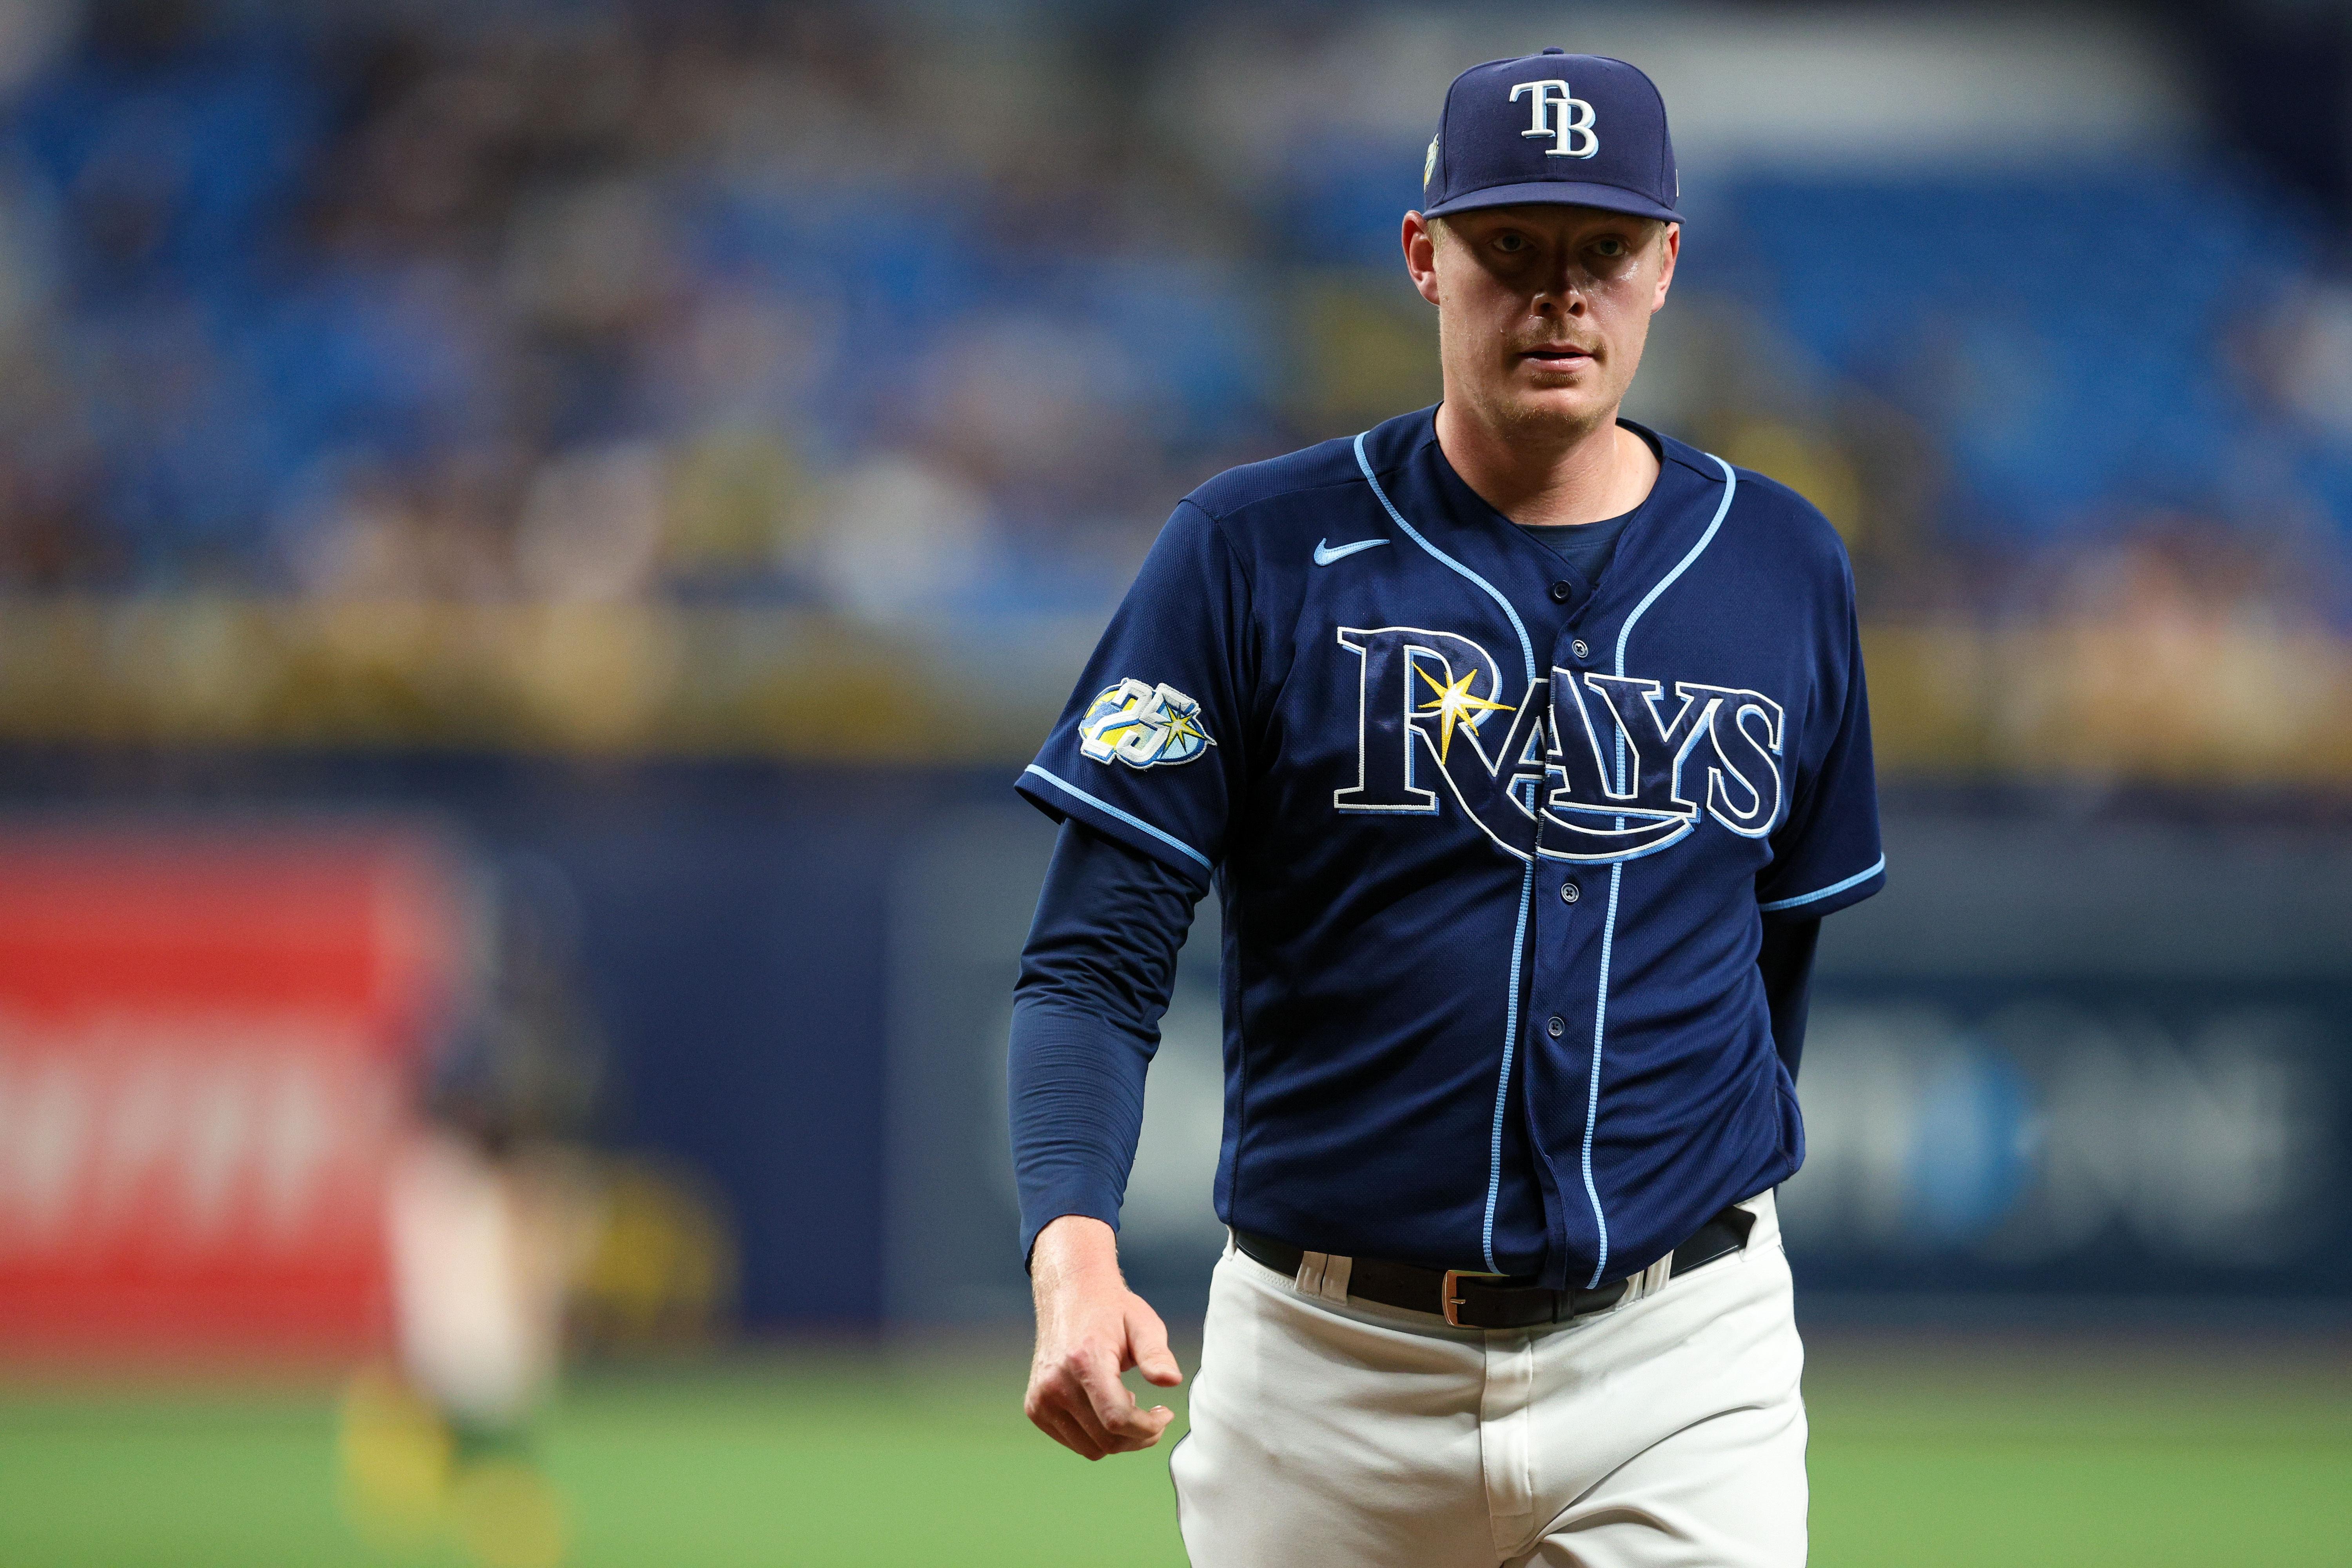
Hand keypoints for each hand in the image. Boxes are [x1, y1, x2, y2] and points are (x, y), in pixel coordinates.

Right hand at [1023, 1215, 1182, 1459]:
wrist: (1068, 1297)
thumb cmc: (1112, 1311)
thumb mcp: (1143, 1324)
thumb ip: (1157, 1355)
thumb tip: (1172, 1381)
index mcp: (1084, 1360)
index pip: (1117, 1418)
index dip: (1149, 1428)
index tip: (1166, 1415)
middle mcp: (1055, 1383)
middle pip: (1107, 1440)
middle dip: (1139, 1437)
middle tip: (1155, 1418)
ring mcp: (1041, 1399)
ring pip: (1091, 1449)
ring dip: (1119, 1439)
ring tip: (1128, 1406)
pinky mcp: (1035, 1408)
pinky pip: (1074, 1442)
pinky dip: (1096, 1436)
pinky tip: (1105, 1407)